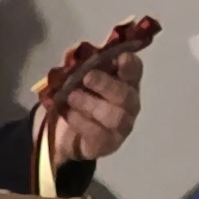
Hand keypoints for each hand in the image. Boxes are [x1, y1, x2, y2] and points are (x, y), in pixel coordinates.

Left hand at [46, 45, 143, 172]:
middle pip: (126, 94)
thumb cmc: (77, 95)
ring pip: (114, 116)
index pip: (134, 70)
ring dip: (90, 104)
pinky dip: (81, 122)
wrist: (64, 131)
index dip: (129, 64)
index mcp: (124, 81)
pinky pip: (98, 133)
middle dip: (106, 84)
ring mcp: (122, 126)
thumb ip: (80, 64)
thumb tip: (78, 55)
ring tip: (70, 97)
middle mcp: (129, 103)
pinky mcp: (109, 144)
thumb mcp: (76, 75)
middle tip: (86, 77)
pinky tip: (68, 114)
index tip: (120, 57)